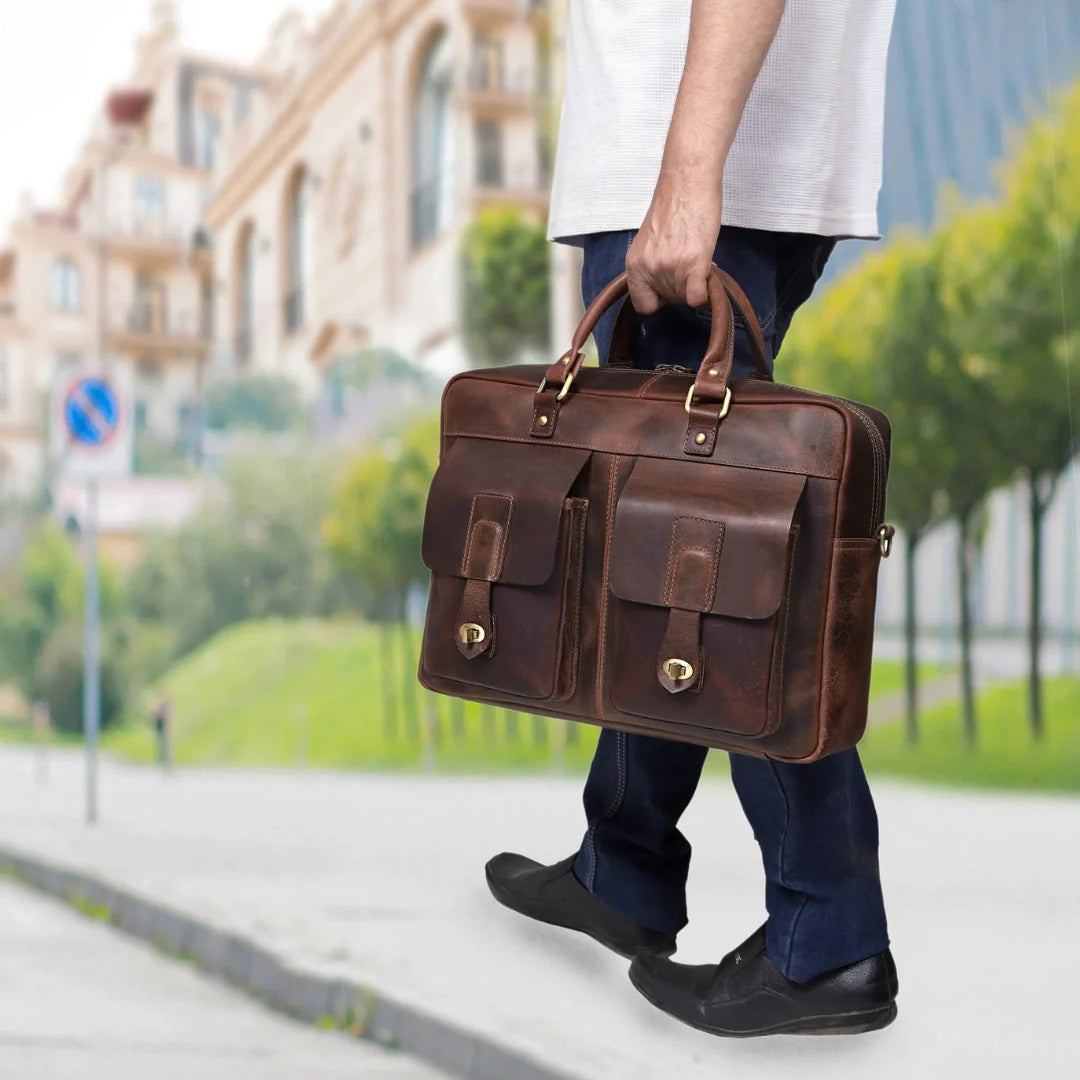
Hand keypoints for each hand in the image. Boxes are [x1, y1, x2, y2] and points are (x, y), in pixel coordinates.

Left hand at [625, 173, 722, 314]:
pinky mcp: (693, 264)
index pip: (643, 305)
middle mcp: (649, 270)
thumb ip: (652, 267)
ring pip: (685, 298)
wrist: (688, 182)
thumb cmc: (673, 207)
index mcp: (634, 265)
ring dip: (696, 282)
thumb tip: (665, 287)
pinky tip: (707, 273)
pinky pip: (698, 298)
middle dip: (681, 286)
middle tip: (689, 263)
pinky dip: (705, 293)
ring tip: (698, 258)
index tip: (669, 285)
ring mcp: (670, 268)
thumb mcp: (650, 243)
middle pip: (669, 301)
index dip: (659, 299)